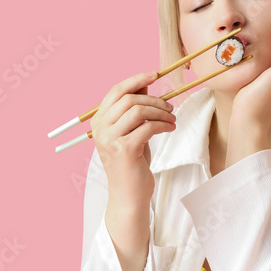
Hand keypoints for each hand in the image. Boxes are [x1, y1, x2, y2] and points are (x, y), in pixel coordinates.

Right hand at [90, 71, 175, 200]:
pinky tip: (170, 128)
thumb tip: (145, 85)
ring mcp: (110, 139)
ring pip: (139, 111)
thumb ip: (133, 110)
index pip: (116, 91)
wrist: (128, 196)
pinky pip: (148, 127)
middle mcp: (100, 128)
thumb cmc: (132, 163)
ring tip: (172, 119)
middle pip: (130, 99)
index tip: (155, 74)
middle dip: (155, 100)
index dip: (136, 79)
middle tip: (170, 107)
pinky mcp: (124, 150)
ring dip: (161, 112)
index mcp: (98, 121)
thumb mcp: (131, 132)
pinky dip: (163, 124)